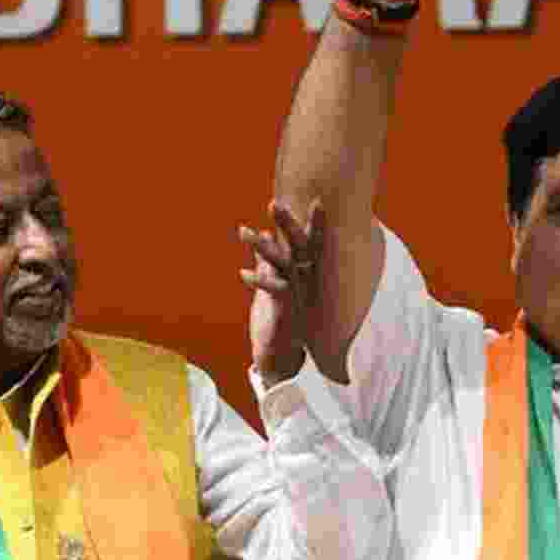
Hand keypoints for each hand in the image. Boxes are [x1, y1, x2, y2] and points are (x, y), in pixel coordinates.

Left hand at [240, 200, 321, 388]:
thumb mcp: (273, 284)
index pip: (310, 244)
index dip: (313, 224)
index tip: (318, 201)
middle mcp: (305, 282)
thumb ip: (268, 259)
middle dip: (287, 224)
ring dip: (263, 247)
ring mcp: (298, 295)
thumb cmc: (279, 319)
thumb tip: (262, 233)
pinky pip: (275, 291)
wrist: (281, 358)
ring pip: (282, 265)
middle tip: (273, 202)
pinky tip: (243, 273)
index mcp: (305, 275)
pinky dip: (260, 281)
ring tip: (242, 231)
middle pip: (300, 248)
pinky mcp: (286, 310)